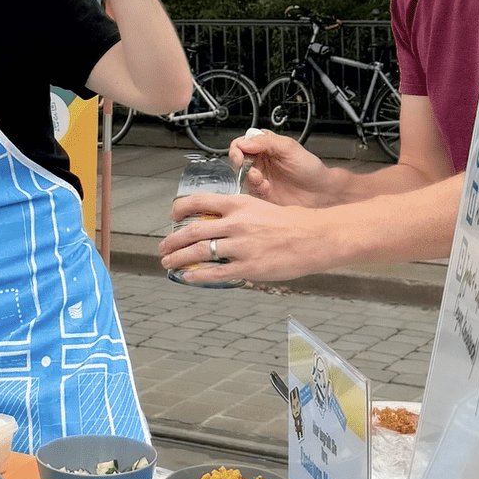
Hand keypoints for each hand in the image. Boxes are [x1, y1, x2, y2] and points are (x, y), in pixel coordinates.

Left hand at [159, 193, 335, 283]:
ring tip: (169, 262)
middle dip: (173, 240)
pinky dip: (198, 275)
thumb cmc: (292, 222)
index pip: (200, 202)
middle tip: (164, 246)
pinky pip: (216, 272)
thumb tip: (218, 224)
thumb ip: (238, 214)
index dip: (181, 209)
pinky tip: (188, 276)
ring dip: (179, 257)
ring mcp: (241, 246)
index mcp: (239, 204)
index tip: (172, 216)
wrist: (315, 237)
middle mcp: (236, 223)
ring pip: (200, 251)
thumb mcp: (261, 207)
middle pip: (193, 230)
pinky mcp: (249, 266)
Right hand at [229, 129, 344, 206]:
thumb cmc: (310, 168)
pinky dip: (256, 190)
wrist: (321, 191)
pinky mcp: (262, 193)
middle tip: (252, 170)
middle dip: (242, 166)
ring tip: (262, 180)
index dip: (238, 149)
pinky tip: (267, 188)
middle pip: (237, 161)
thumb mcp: (289, 148)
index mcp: (265, 146)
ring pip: (241, 177)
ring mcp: (261, 178)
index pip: (241, 143)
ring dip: (250, 179)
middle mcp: (261, 161)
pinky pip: (250, 192)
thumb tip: (245, 142)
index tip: (240, 154)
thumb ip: (266, 141)